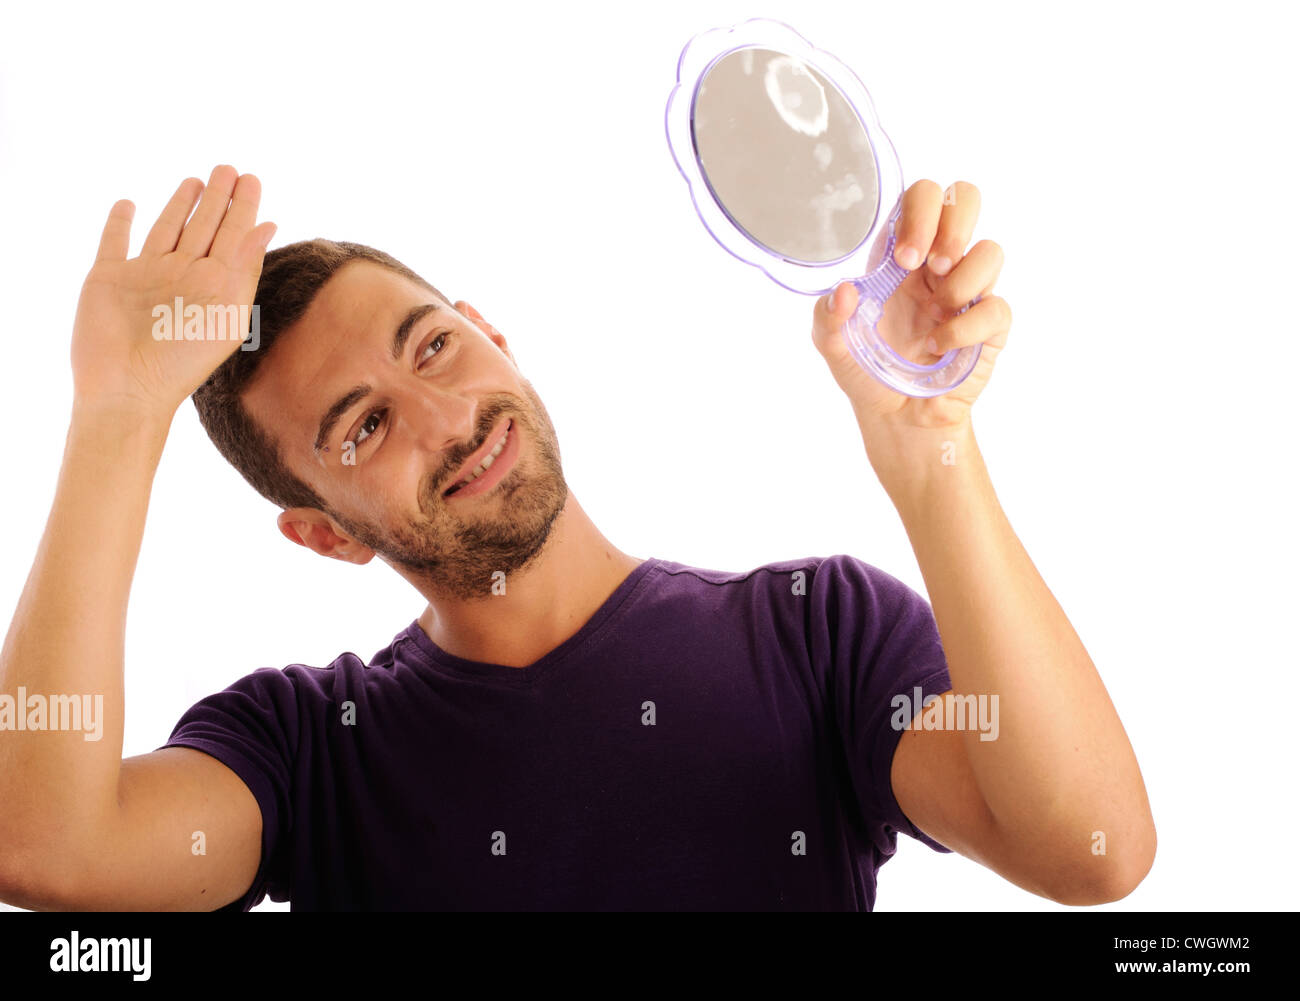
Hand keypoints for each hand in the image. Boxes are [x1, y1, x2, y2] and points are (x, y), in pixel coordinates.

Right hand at [70, 165, 275, 418]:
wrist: (129, 389)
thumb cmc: (184, 362)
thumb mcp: (225, 312)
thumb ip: (244, 267)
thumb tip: (267, 224)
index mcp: (214, 284)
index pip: (233, 237)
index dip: (243, 208)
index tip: (252, 179)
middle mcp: (182, 276)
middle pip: (203, 228)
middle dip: (217, 199)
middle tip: (229, 168)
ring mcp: (145, 276)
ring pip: (166, 230)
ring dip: (179, 205)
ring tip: (196, 181)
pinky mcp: (108, 278)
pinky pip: (115, 242)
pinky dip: (119, 223)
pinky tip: (128, 204)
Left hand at [810, 180, 1010, 431]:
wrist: (896, 417)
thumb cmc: (867, 371)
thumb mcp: (833, 345)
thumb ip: (828, 317)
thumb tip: (843, 291)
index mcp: (900, 255)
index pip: (922, 198)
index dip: (919, 212)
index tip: (903, 257)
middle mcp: (937, 265)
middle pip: (966, 200)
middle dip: (953, 225)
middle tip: (930, 267)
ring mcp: (967, 291)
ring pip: (991, 251)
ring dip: (961, 282)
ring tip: (933, 315)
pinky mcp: (990, 325)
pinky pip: (997, 307)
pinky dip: (966, 327)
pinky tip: (942, 346)